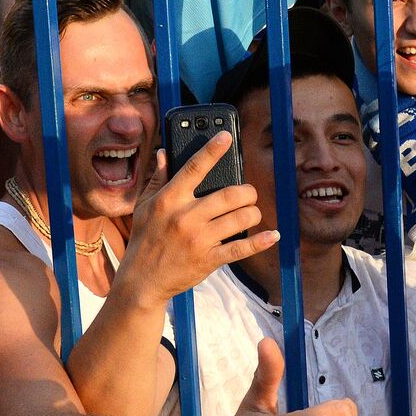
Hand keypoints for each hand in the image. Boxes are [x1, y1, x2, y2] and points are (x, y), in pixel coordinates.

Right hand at [116, 140, 278, 307]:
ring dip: (253, 212)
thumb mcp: (144, 207)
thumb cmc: (145, 240)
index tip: (226, 136)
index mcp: (169, 200)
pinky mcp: (209, 260)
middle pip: (229, 195)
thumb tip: (163, 153)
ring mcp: (199, 239)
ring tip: (252, 212)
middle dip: (247, 192)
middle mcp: (186, 217)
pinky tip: (274, 236)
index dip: (212, 150)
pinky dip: (261, 242)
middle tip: (249, 193)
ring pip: (240, 218)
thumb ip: (157, 179)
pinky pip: (241, 248)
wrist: (142, 280)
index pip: (193, 168)